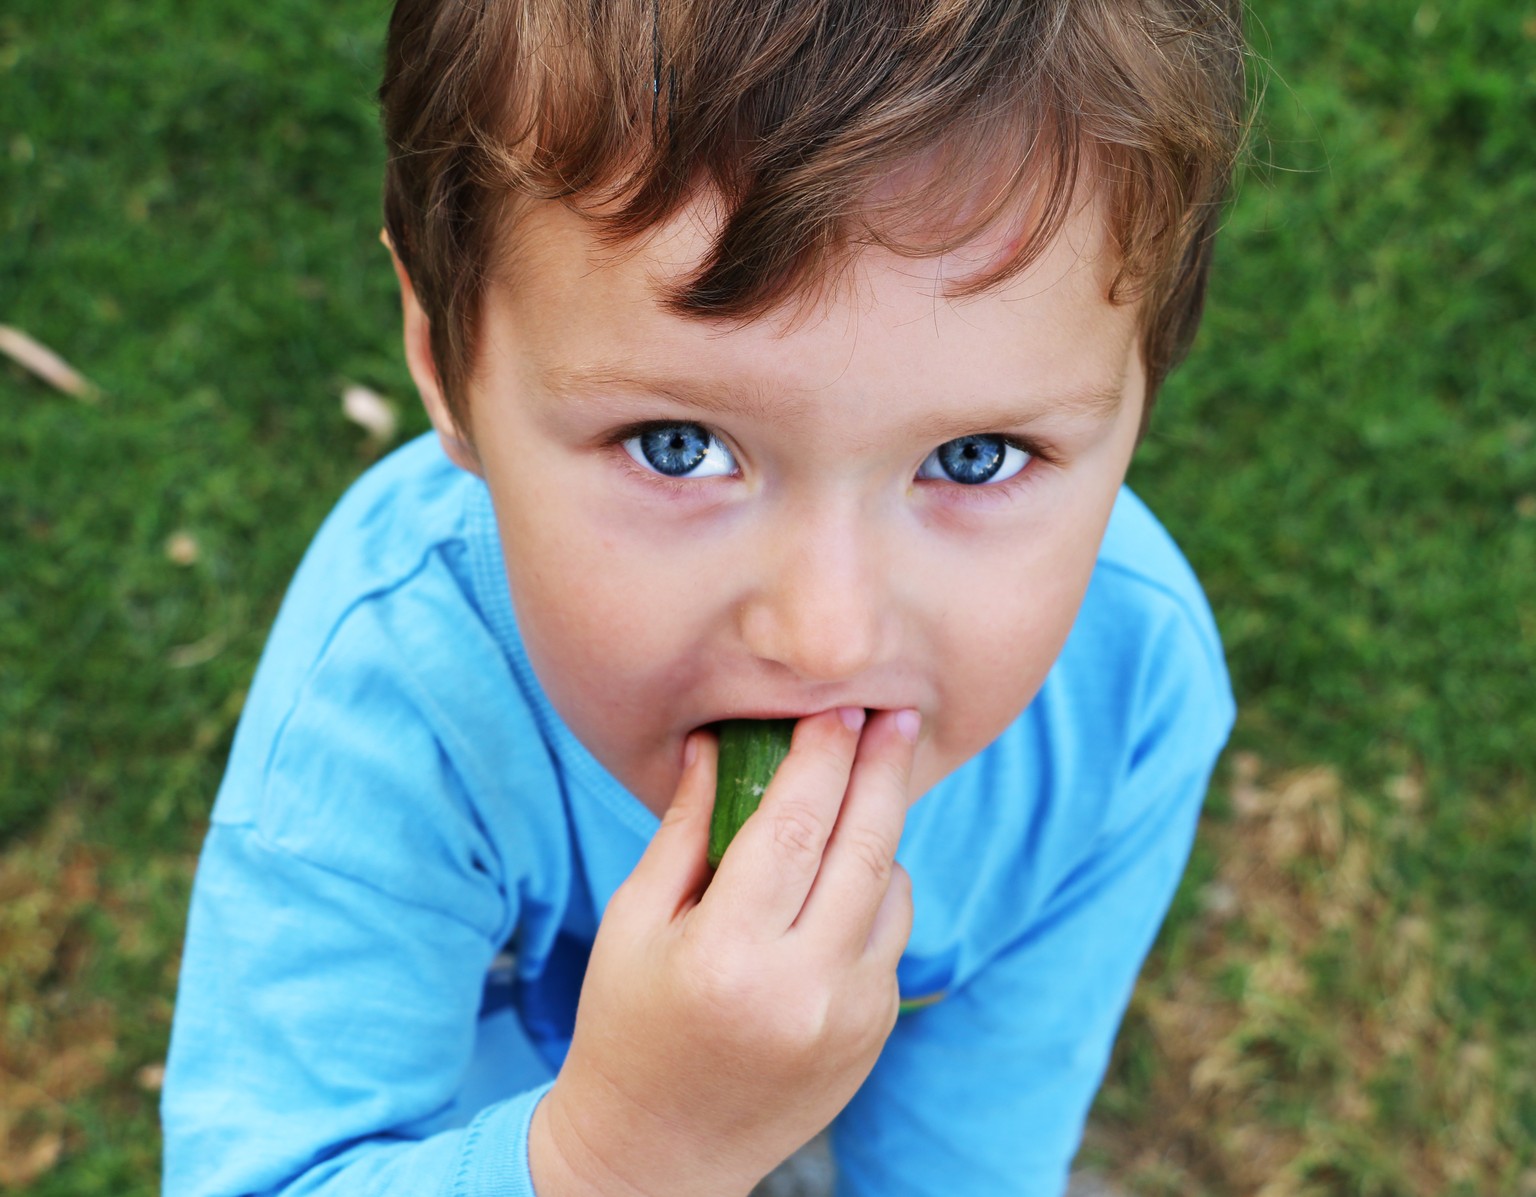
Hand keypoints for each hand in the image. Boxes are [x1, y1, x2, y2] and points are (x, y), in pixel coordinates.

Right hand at [528, 707, 918, 1196]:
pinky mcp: (874, 1033)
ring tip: (861, 787)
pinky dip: (875, 889)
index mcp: (727, 955)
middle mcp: (803, 988)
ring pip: (891, 888)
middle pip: (863, 848)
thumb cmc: (627, 1026)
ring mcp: (851, 1017)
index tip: (836, 708)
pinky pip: (891, 934)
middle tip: (896, 713)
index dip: (821, 758)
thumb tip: (721, 744)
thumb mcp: (634, 923)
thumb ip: (685, 831)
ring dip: (881, 828)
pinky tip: (843, 870)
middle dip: (882, 769)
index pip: (791, 827)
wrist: (659, 1153)